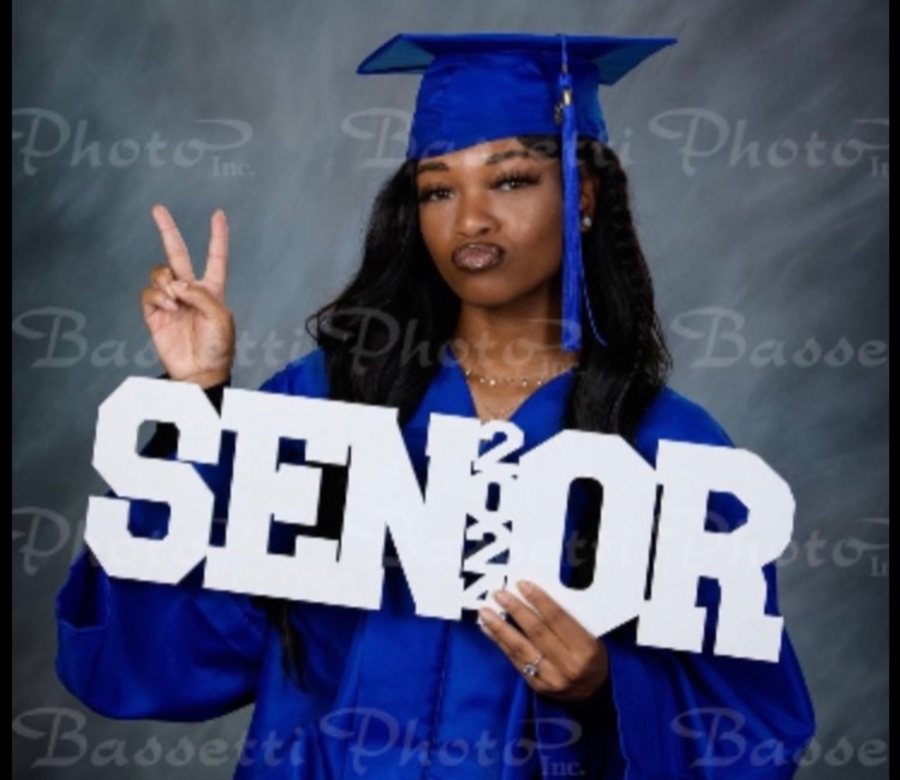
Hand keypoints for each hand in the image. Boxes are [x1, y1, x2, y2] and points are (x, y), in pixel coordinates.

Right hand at [141, 205, 234, 386]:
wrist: (199, 371)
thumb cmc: (218, 347)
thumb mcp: (220, 317)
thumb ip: (200, 294)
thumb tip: (176, 284)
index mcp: (212, 289)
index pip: (216, 257)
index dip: (217, 236)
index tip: (218, 214)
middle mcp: (191, 290)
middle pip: (177, 253)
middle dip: (167, 230)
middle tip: (158, 209)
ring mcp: (171, 300)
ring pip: (160, 273)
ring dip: (166, 281)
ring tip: (176, 300)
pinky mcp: (155, 313)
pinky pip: (149, 292)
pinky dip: (157, 296)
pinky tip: (168, 308)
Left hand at [479, 580, 608, 700]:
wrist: (597, 693)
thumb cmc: (594, 656)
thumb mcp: (592, 636)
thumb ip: (568, 620)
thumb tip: (537, 595)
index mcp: (586, 649)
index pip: (558, 620)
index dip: (539, 600)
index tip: (522, 584)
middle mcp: (568, 666)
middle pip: (537, 633)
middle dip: (515, 610)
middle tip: (499, 594)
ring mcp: (551, 679)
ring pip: (521, 649)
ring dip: (500, 628)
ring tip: (485, 612)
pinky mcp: (537, 687)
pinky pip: (516, 661)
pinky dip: (501, 644)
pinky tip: (488, 630)